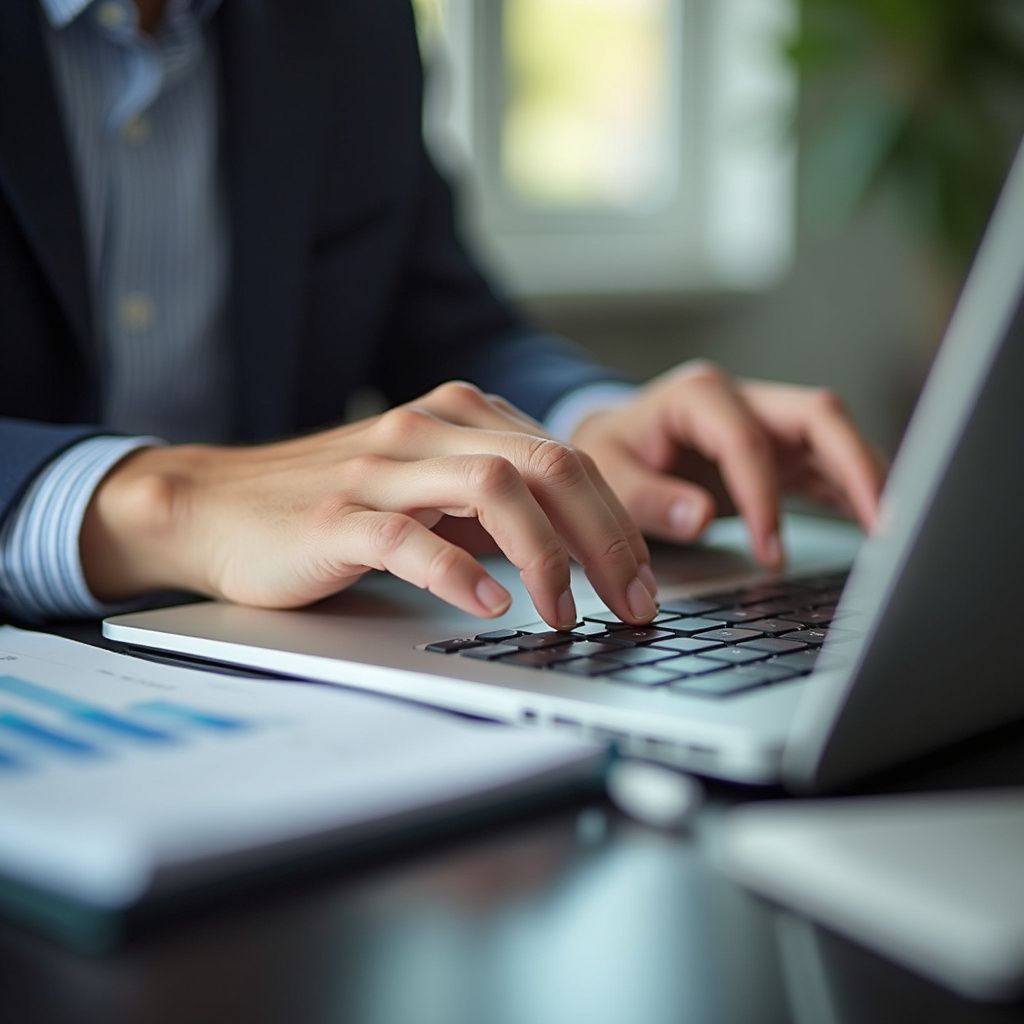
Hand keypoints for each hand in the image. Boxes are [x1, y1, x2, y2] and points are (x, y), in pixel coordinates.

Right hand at [81, 382, 657, 628]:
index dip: (620, 523)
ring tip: (568, 614)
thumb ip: (496, 503)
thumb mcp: (431, 490)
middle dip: (607, 539)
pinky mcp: (337, 517)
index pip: (568, 460)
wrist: (221, 506)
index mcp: (460, 417)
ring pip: (493, 490)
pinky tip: (491, 604)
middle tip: (635, 602)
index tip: (645, 581)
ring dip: (547, 557)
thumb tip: (578, 549)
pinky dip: (460, 571)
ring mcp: (381, 469)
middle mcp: (428, 429)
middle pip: (548, 466)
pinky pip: (411, 538)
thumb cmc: (335, 506)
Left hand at [570, 361, 886, 565]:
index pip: (748, 441)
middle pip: (821, 416)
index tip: (770, 551)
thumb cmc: (613, 454)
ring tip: (895, 533)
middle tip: (884, 524)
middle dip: (857, 467)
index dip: (764, 497)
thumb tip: (702, 517)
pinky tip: (878, 527)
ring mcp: (770, 424)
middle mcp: (745, 400)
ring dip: (869, 481)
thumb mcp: (610, 473)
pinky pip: (830, 470)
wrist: (616, 444)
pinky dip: (855, 496)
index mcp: (700, 395)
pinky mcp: (782, 454)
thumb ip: (649, 498)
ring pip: (837, 439)